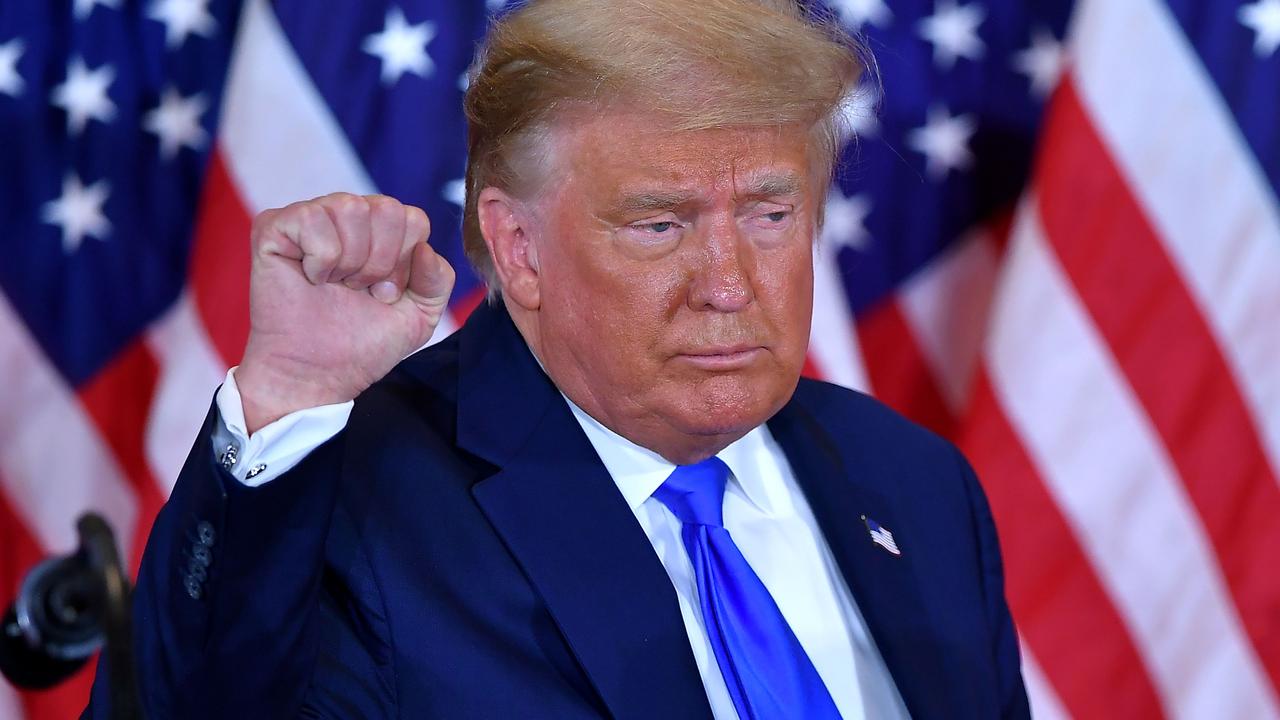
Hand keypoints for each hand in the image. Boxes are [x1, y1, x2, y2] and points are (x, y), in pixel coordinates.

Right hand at [234, 193, 454, 433]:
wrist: (316, 373)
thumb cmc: (362, 343)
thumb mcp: (419, 316)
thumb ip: (438, 280)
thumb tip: (425, 248)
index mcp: (383, 230)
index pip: (414, 218)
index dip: (404, 263)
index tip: (384, 295)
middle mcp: (348, 216)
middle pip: (388, 209)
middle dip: (380, 262)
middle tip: (357, 290)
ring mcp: (311, 217)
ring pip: (351, 208)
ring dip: (349, 260)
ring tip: (335, 285)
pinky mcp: (274, 225)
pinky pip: (312, 218)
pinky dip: (319, 258)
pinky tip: (310, 277)